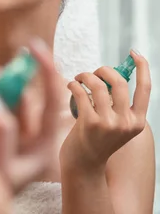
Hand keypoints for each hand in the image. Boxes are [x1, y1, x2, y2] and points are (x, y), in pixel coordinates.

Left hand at [60, 50, 150, 171]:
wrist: (83, 164)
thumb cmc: (96, 139)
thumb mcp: (116, 124)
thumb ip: (118, 104)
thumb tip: (110, 74)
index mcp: (137, 121)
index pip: (145, 88)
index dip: (143, 67)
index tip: (134, 52)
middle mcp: (126, 122)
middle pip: (120, 82)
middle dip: (104, 70)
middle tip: (93, 72)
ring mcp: (109, 124)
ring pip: (99, 86)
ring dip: (85, 76)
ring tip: (78, 79)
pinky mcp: (89, 124)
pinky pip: (82, 93)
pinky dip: (74, 85)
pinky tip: (70, 86)